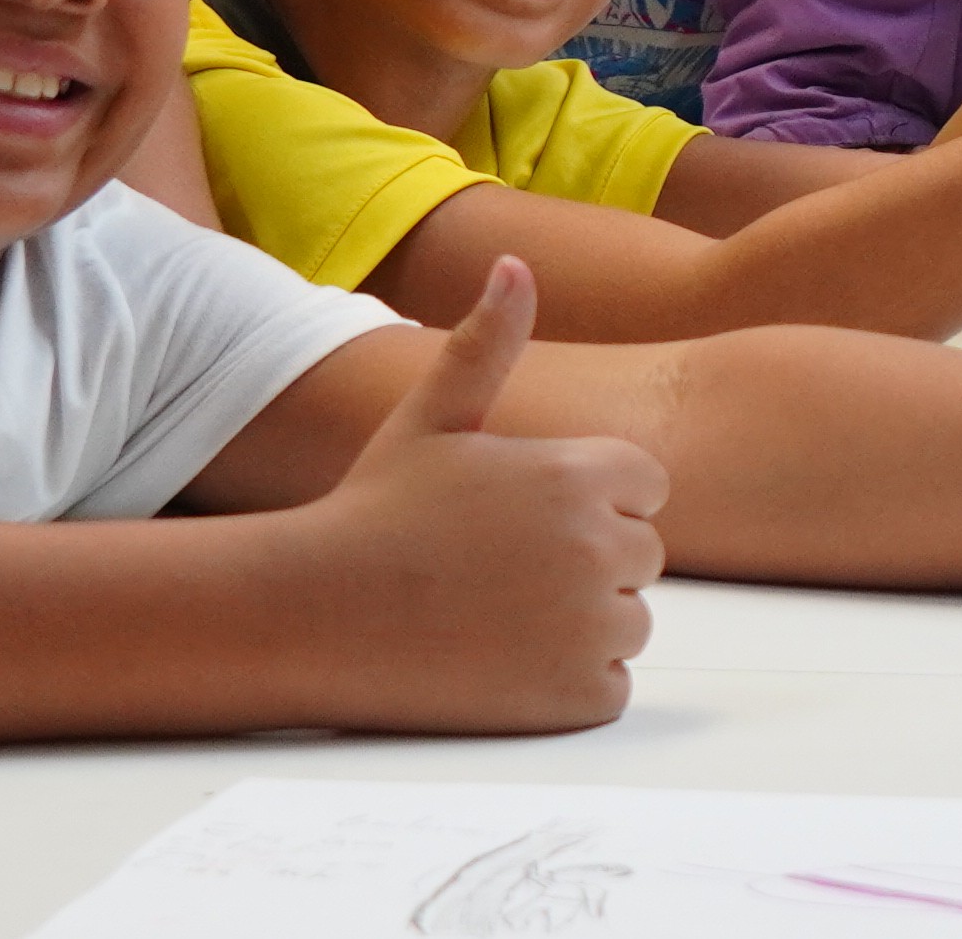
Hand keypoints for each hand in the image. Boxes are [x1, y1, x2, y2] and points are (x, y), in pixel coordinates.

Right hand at [293, 259, 661, 731]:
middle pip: (641, 557)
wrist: (314, 613)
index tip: (518, 516)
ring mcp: (591, 627)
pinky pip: (609, 685)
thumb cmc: (372, 511)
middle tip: (496, 569)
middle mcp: (598, 547)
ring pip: (629, 621)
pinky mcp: (576, 696)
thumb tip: (514, 265)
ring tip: (492, 613)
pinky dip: (567, 683)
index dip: (588, 501)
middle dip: (586, 563)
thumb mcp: (430, 419)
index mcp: (579, 474)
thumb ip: (487, 344)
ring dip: (578, 624)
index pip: (647, 487)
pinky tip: (499, 661)